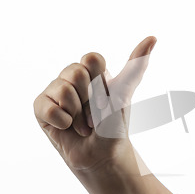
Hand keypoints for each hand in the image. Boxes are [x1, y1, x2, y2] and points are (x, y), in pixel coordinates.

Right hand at [33, 36, 156, 171]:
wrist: (102, 156)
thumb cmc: (114, 125)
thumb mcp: (124, 93)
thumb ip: (136, 65)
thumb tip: (153, 37)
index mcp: (92, 71)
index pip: (92, 59)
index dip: (101, 82)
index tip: (107, 99)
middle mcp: (72, 78)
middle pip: (75, 72)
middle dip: (90, 100)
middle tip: (95, 116)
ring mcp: (55, 92)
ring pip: (61, 89)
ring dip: (78, 114)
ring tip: (83, 125)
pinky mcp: (41, 108)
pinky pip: (45, 106)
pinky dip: (61, 121)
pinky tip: (66, 128)